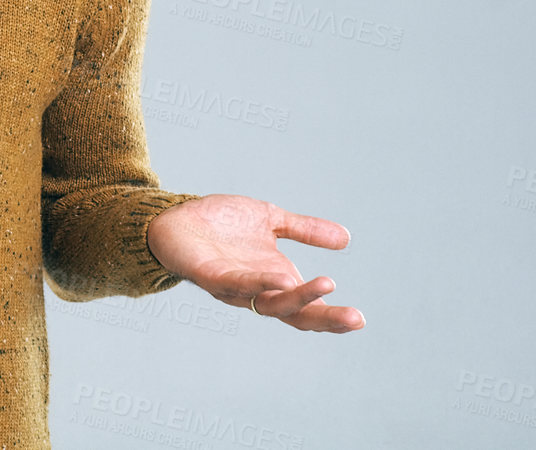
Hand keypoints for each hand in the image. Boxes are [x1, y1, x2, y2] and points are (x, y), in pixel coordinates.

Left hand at [146, 194, 363, 333]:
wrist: (175, 215)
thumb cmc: (220, 223)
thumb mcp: (270, 220)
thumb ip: (305, 230)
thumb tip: (346, 238)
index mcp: (273, 280)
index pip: (307, 307)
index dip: (331, 315)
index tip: (360, 319)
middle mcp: (257, 290)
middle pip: (294, 314)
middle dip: (325, 318)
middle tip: (356, 319)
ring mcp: (233, 286)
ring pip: (269, 302)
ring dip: (298, 297)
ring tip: (325, 286)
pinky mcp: (210, 276)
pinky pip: (237, 285)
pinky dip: (260, 283)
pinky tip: (281, 277)